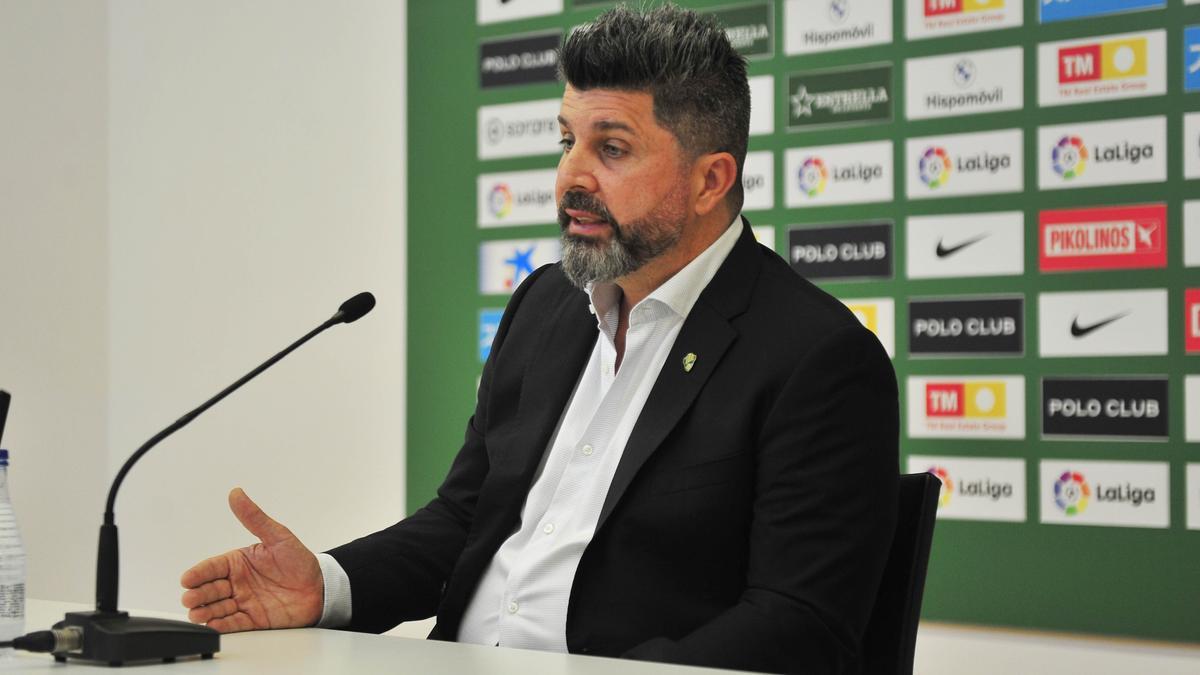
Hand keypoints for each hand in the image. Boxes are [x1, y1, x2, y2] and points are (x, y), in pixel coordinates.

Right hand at [180, 488, 324, 632]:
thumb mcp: (278, 536)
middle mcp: (237, 583)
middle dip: (198, 594)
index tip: (188, 579)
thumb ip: (255, 518)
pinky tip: (213, 625)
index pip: (212, 567)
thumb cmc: (299, 561)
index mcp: (238, 562)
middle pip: (210, 589)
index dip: (199, 573)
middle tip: (190, 598)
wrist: (321, 588)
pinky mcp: (252, 620)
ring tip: (197, 613)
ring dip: (205, 612)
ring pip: (217, 608)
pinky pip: (233, 624)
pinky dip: (222, 626)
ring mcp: (244, 602)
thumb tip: (236, 494)